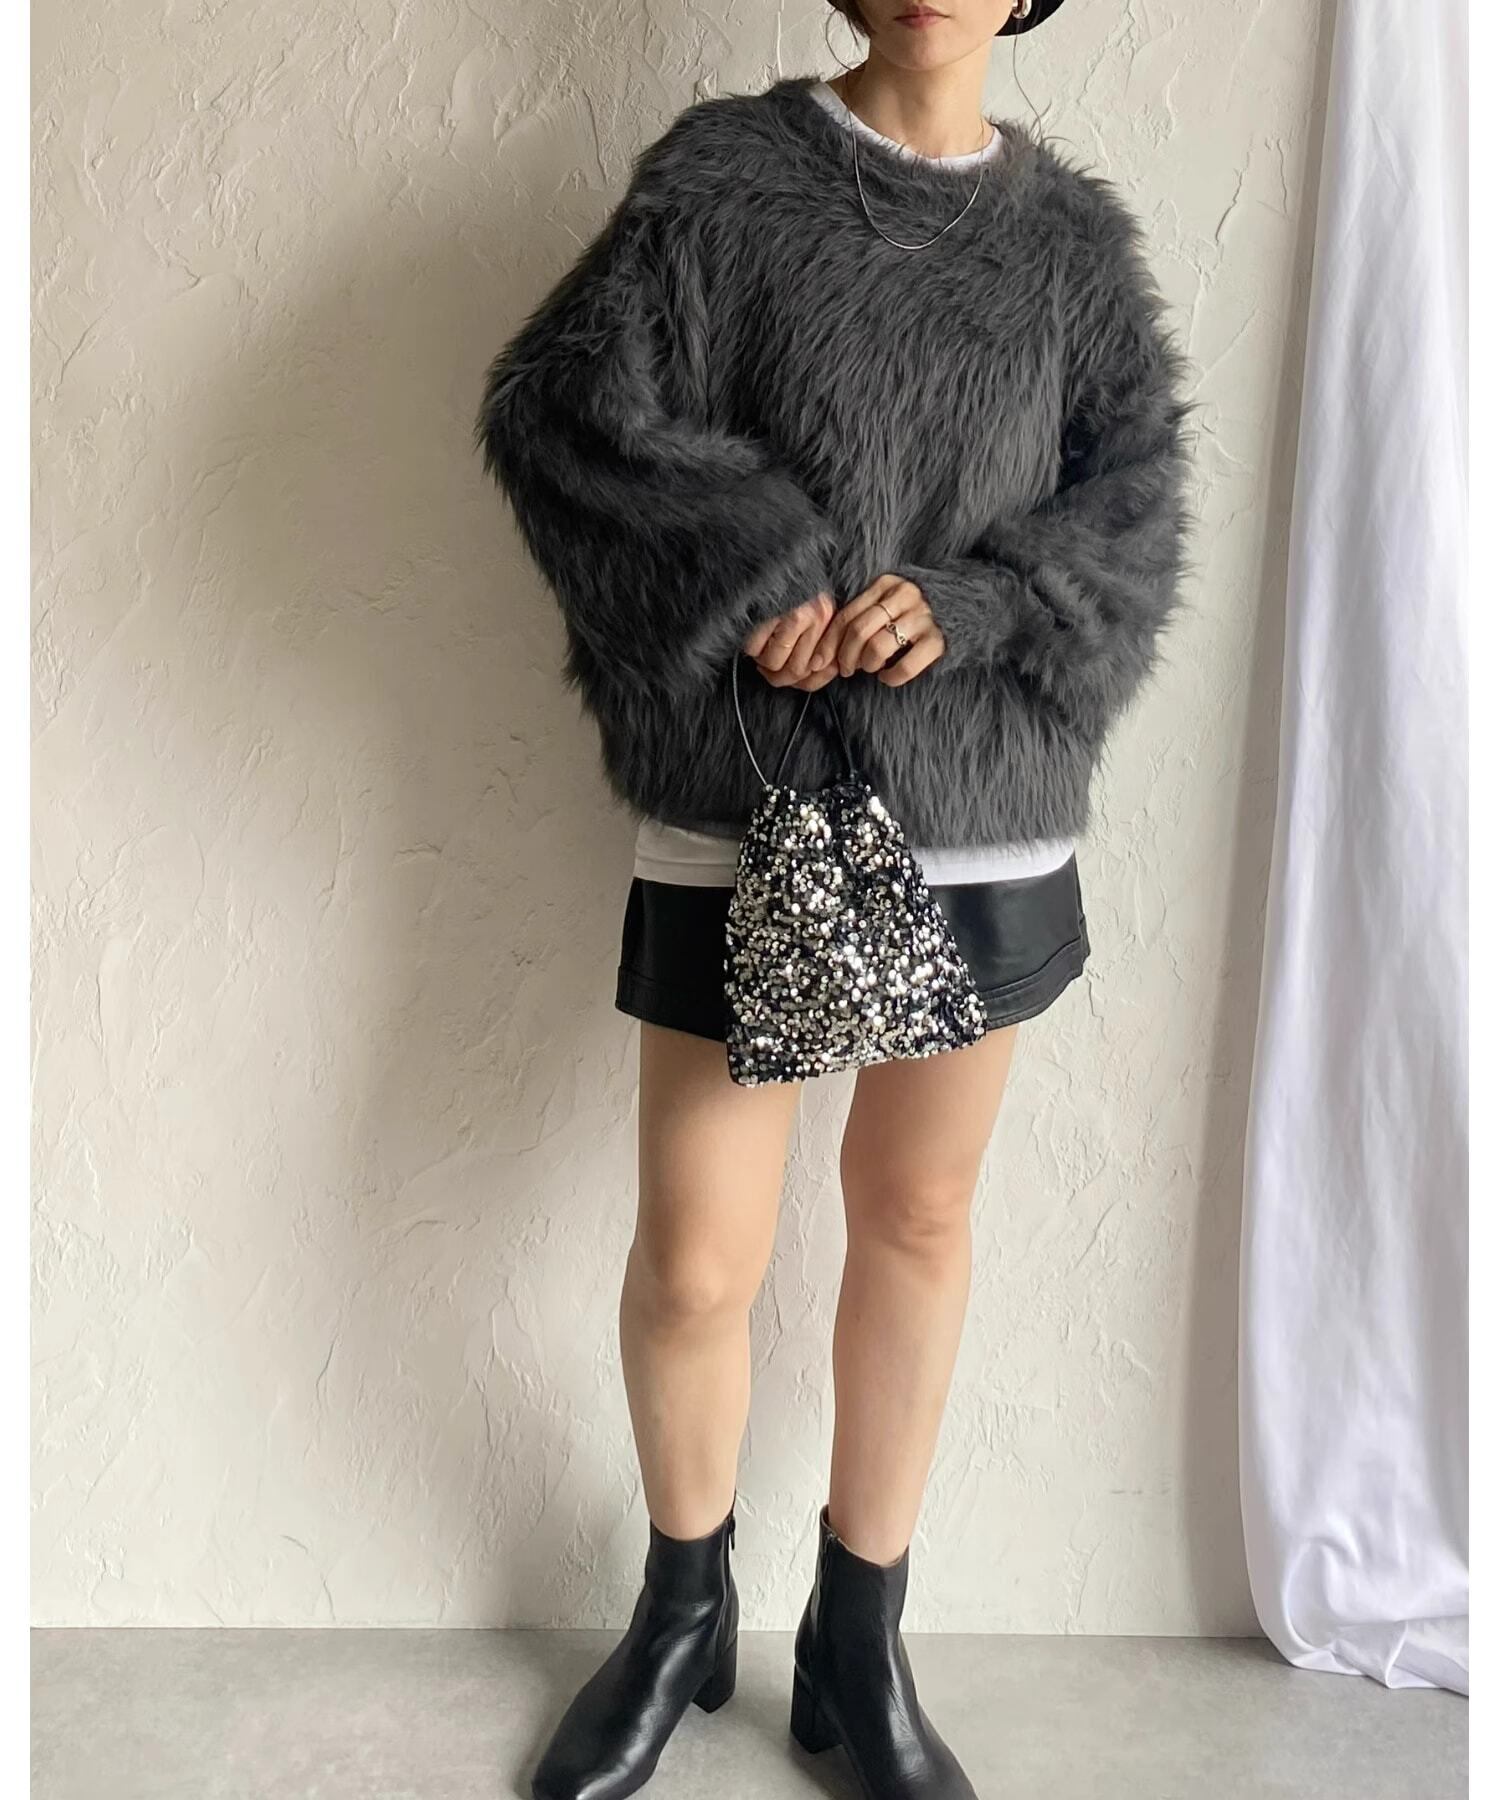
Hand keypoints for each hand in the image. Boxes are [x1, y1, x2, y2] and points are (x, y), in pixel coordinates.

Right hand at [742, 592, 840, 690]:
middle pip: (795, 672)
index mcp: (829, 618)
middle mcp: (816, 615)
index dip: (802, 682)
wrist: (767, 548)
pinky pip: (754, 648)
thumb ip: (819, 645)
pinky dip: (749, 645)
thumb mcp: (813, 610)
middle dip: (776, 673)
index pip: (820, 672)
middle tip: (766, 663)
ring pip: (773, 663)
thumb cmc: (788, 584)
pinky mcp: (769, 611)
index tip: (787, 675)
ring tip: (760, 643)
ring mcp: (793, 613)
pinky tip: (751, 631)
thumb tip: (819, 673)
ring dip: (761, 659)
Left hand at [809, 574, 947, 686]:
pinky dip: (891, 677)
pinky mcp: (939, 639)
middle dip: (845, 657)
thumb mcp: (889, 600)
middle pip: (858, 631)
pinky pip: (905, 666)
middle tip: (846, 670)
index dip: (829, 642)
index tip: (820, 661)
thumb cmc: (915, 610)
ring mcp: (923, 617)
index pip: (846, 615)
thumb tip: (827, 646)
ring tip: (871, 668)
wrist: (967, 606)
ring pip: (878, 647)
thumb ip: (863, 613)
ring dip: (867, 665)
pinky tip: (887, 676)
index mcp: (886, 584)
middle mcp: (904, 595)